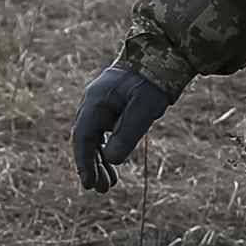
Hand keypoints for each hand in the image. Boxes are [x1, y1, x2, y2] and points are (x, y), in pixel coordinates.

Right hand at [73, 63, 174, 190]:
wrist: (161, 55)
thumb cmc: (153, 80)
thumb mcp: (144, 108)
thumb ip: (127, 133)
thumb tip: (112, 159)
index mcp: (95, 101)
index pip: (83, 137)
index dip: (84, 162)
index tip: (88, 183)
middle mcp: (94, 103)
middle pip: (86, 140)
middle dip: (92, 166)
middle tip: (100, 190)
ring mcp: (102, 104)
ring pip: (95, 138)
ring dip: (100, 161)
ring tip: (109, 184)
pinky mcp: (113, 107)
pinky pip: (104, 132)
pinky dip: (107, 149)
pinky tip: (113, 164)